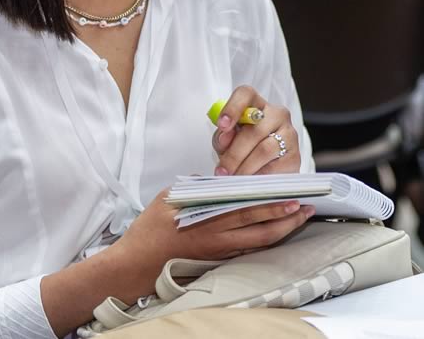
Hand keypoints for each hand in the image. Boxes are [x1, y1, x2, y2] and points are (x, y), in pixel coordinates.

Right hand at [112, 190, 313, 300]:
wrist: (136, 264)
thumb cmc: (149, 229)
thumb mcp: (168, 197)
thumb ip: (195, 187)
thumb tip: (215, 179)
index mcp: (207, 219)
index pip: (247, 210)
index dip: (272, 204)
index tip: (291, 195)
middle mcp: (218, 238)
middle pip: (261, 230)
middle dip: (287, 219)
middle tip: (306, 208)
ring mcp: (219, 252)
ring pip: (258, 243)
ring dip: (280, 231)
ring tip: (297, 219)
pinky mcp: (215, 260)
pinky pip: (246, 250)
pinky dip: (263, 240)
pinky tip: (273, 233)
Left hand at [212, 85, 300, 174]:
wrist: (265, 162)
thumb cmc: (242, 145)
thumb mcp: (227, 139)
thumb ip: (223, 137)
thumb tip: (225, 137)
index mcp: (256, 103)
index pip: (245, 94)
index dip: (233, 108)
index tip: (222, 125)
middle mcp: (276, 114)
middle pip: (254, 130)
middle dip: (235, 154)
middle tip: (222, 171)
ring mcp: (289, 134)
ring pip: (265, 150)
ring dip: (246, 168)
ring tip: (233, 179)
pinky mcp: (295, 156)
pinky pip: (276, 168)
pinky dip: (260, 177)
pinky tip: (250, 183)